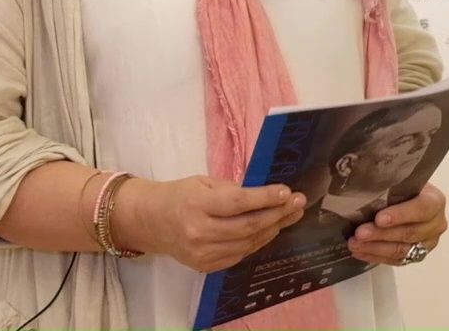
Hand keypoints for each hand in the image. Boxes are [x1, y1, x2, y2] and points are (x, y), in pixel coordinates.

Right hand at [120, 176, 304, 272]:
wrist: (150, 222)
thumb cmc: (180, 195)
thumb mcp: (202, 183)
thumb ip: (231, 190)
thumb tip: (267, 194)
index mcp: (197, 205)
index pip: (238, 203)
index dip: (265, 198)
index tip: (287, 192)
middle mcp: (199, 232)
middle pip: (248, 226)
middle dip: (278, 214)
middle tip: (298, 202)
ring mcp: (203, 253)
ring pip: (248, 243)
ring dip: (273, 228)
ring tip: (290, 215)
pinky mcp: (206, 266)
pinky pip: (240, 254)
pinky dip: (258, 242)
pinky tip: (270, 229)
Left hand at [348, 184, 446, 265]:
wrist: (412, 198)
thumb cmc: (404, 186)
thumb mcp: (402, 181)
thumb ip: (390, 185)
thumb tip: (363, 187)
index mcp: (436, 201)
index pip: (421, 209)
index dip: (400, 215)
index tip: (379, 218)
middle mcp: (436, 224)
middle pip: (409, 233)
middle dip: (381, 234)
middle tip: (359, 234)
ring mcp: (428, 243)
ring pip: (402, 250)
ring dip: (375, 248)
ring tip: (354, 244)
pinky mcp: (417, 256)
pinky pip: (396, 261)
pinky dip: (376, 257)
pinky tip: (360, 252)